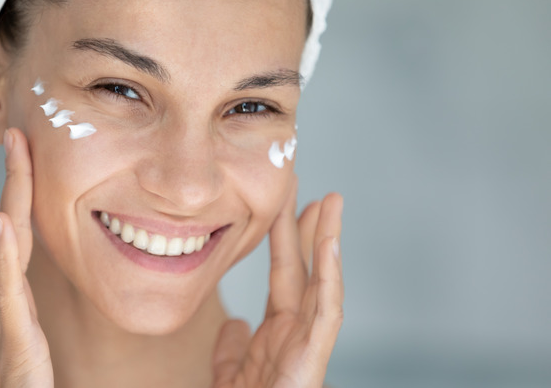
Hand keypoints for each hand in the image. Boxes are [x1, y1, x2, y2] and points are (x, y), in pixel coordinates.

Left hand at [212, 176, 343, 387]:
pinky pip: (328, 311)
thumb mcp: (227, 376)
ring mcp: (307, 346)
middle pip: (306, 272)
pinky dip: (331, 276)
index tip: (284, 205)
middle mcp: (296, 335)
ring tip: (331, 202)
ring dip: (328, 242)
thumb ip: (230, 351)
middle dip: (311, 231)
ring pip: (323, 283)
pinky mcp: (313, 359)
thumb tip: (233, 324)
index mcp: (276, 336)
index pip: (283, 277)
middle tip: (316, 191)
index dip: (285, 241)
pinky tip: (330, 243)